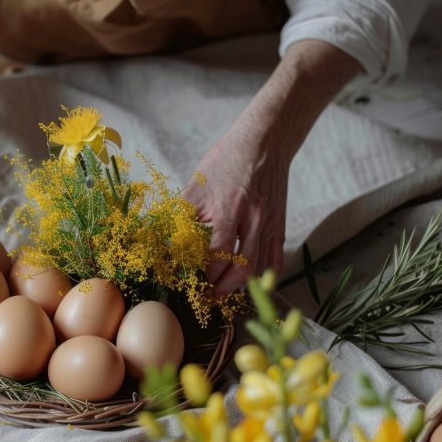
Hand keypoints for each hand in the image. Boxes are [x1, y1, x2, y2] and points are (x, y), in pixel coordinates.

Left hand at [183, 116, 291, 295]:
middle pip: (240, 268)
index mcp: (228, 209)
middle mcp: (252, 220)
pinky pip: (277, 259)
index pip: (216, 254)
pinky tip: (254, 285)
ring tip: (224, 294)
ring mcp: (268, 225)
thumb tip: (162, 237)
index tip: (191, 283)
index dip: (204, 274)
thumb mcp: (198, 184)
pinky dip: (267, 277)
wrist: (265, 142)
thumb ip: (181, 213)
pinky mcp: (280, 225)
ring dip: (241, 287)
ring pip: (259, 268)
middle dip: (222, 289)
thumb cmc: (226, 161)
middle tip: (207, 298)